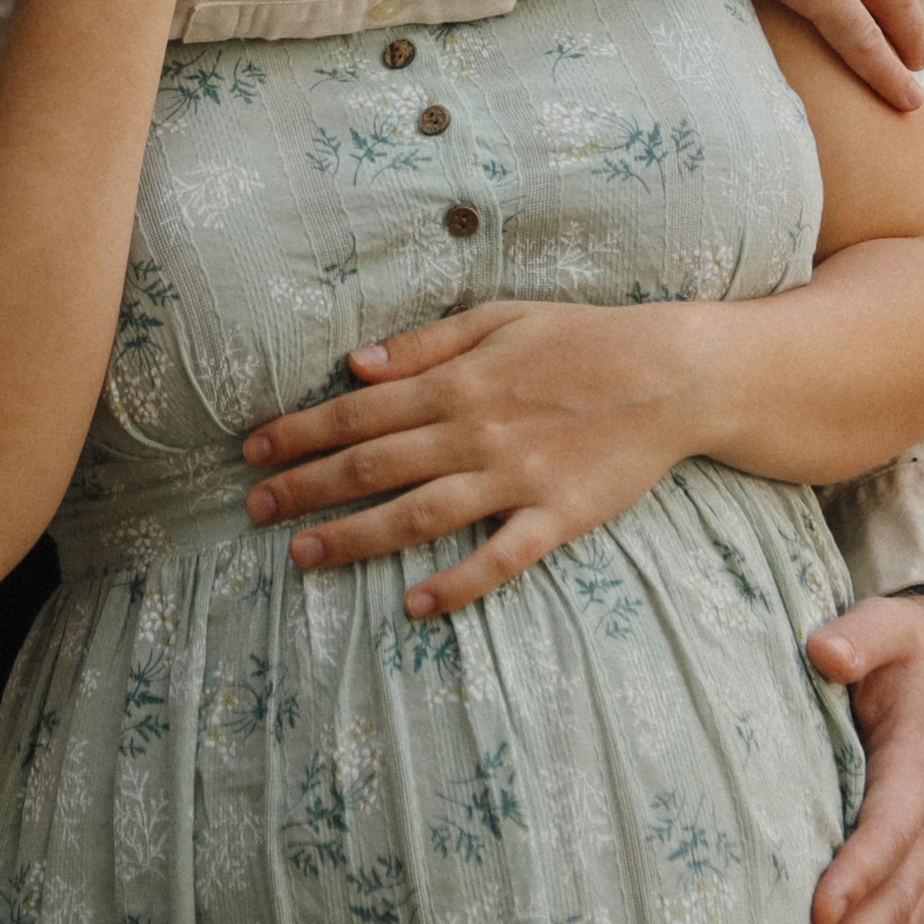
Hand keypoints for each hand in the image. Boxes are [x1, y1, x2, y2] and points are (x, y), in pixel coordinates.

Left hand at [241, 298, 708, 618]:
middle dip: (306, 486)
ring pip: (419, 514)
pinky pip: (500, 559)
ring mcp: (516, 478)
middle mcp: (477, 431)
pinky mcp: (557, 517)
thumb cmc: (582, 337)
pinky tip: (414, 606)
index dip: (301, 431)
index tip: (252, 449)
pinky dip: (456, 585)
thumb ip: (425, 343)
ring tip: (303, 555)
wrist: (671, 373)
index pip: (360, 410)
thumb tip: (355, 364)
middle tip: (253, 509)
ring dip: (355, 537)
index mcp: (459, 380)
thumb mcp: (500, 317)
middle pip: (374, 465)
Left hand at [802, 592, 923, 923]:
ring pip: (908, 916)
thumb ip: (859, 636)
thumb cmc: (914, 645)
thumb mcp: (889, 624)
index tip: (818, 909)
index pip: (891, 825)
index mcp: (922, 761)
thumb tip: (825, 651)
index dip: (858, 870)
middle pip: (899, 891)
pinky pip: (915, 919)